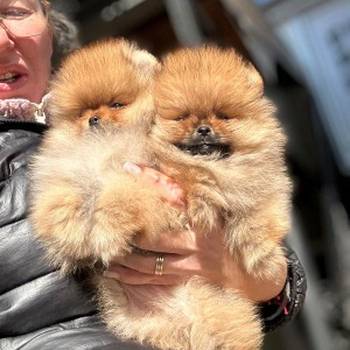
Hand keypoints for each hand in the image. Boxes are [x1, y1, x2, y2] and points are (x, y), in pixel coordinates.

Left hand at [104, 162, 286, 301]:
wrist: (258, 276)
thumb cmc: (239, 240)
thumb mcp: (225, 215)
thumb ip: (198, 200)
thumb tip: (169, 181)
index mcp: (205, 219)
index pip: (173, 195)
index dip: (151, 181)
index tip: (129, 168)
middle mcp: (194, 241)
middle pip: (153, 233)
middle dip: (128, 224)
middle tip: (104, 216)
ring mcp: (189, 263)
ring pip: (148, 259)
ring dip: (124, 254)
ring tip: (101, 246)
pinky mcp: (186, 279)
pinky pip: (154, 279)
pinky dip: (132, 277)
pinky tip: (113, 272)